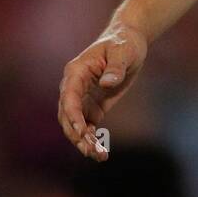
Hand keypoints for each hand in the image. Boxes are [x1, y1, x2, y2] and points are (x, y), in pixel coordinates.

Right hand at [57, 20, 147, 158]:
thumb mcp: (123, 51)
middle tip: (91, 150)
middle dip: (77, 134)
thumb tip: (107, 83)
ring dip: (84, 141)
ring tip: (98, 156)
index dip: (73, 116)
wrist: (129, 41)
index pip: (69, 97)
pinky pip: (88, 125)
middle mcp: (74, 86)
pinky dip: (92, 138)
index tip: (82, 132)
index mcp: (76, 72)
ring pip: (76, 124)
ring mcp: (82, 97)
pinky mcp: (93, 105)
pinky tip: (101, 152)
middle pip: (68, 115)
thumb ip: (115, 67)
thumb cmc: (124, 42)